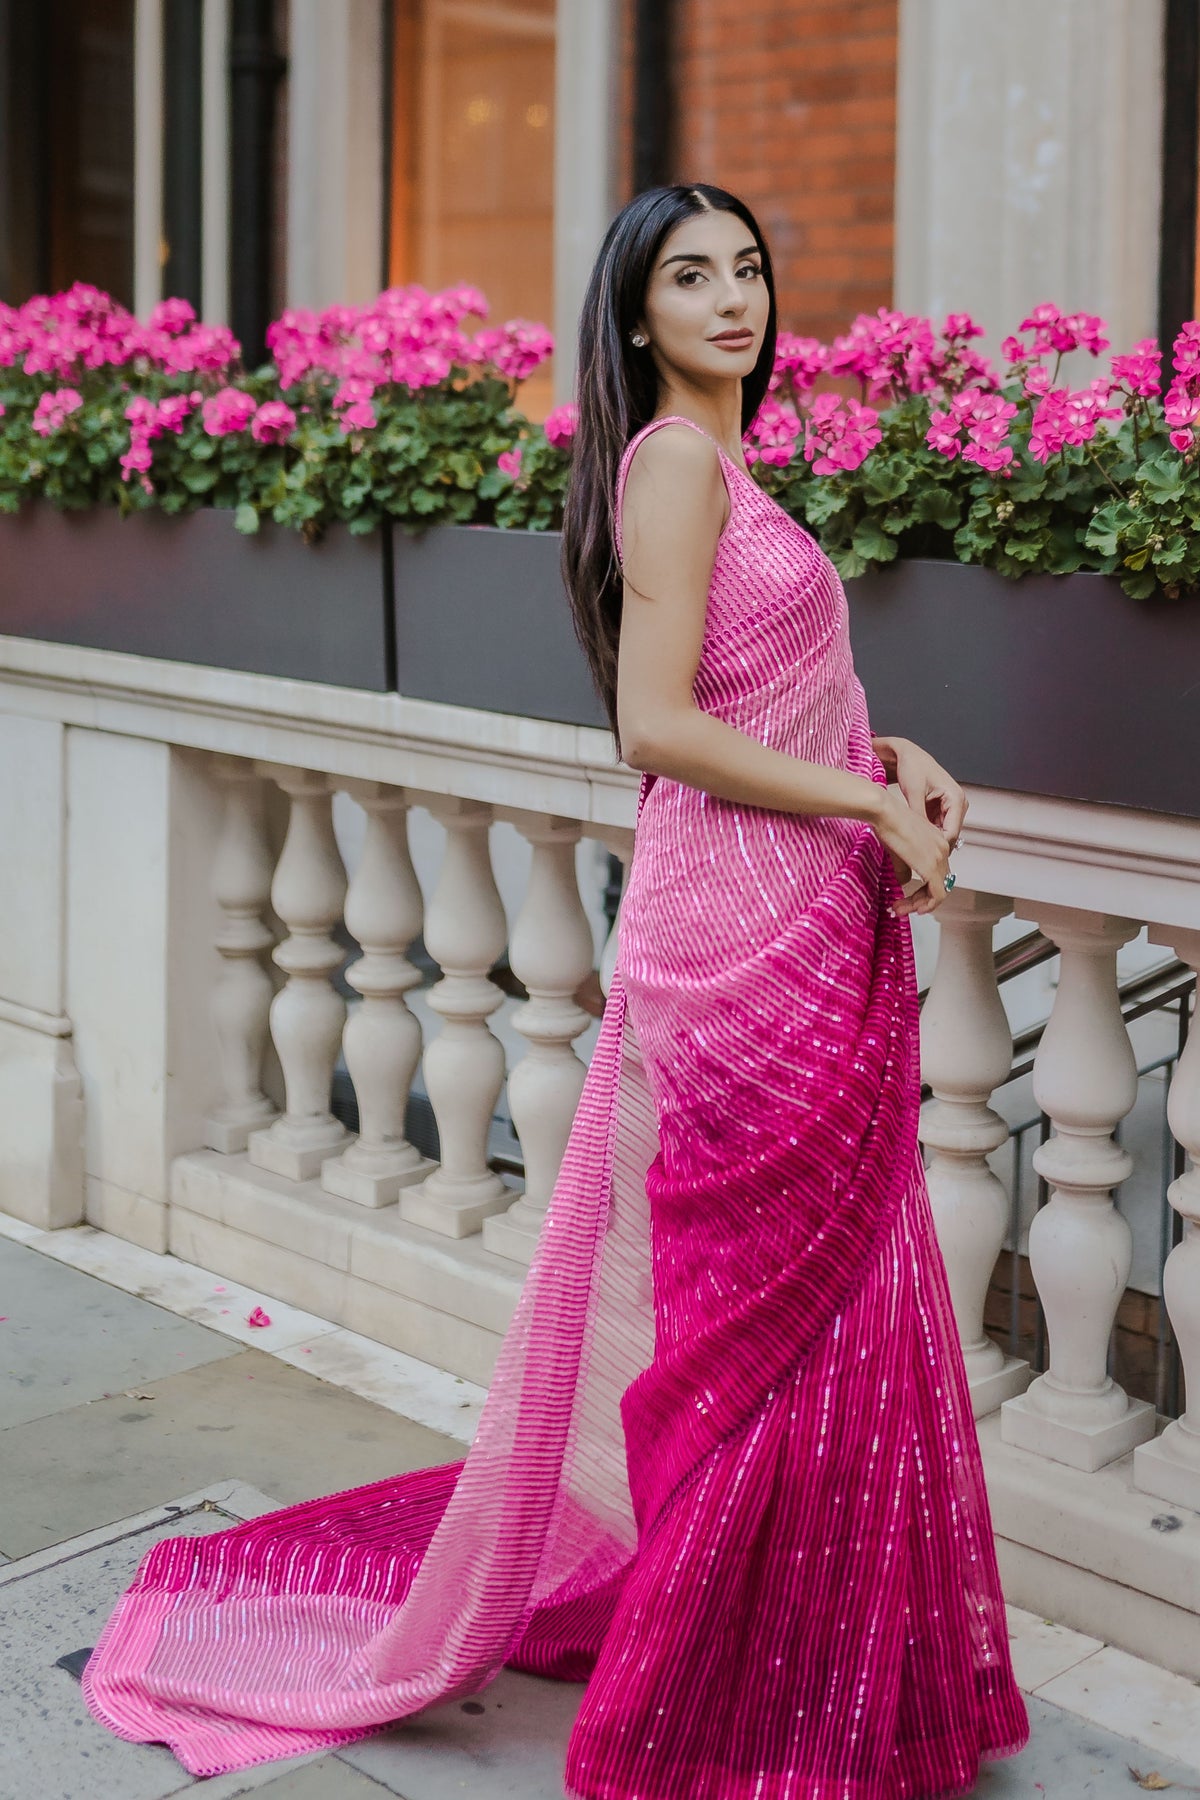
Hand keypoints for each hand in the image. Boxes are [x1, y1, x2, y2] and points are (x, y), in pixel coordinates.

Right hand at [871, 787, 951, 915]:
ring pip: (938, 892)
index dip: (922, 891)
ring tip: (900, 909)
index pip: (937, 873)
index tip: (907, 899)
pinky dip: (926, 905)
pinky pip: (937, 895)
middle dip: (920, 900)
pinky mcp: (931, 867)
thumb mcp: (897, 848)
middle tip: (902, 907)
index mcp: (937, 842)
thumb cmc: (887, 822)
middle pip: (939, 884)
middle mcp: (943, 849)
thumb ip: (905, 867)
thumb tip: (905, 882)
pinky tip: (912, 908)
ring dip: (920, 904)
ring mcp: (939, 858)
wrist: (885, 812)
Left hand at [886, 737, 967, 848]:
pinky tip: (912, 838)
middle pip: (949, 835)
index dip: (938, 848)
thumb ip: (919, 817)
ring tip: (911, 848)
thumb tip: (919, 838)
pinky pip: (936, 827)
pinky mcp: (942, 809)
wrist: (907, 755)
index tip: (922, 859)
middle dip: (933, 846)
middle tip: (914, 858)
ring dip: (929, 841)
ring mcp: (951, 807)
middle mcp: (958, 803)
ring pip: (942, 833)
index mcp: (956, 798)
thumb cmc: (913, 767)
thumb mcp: (914, 794)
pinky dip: (926, 834)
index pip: (951, 833)